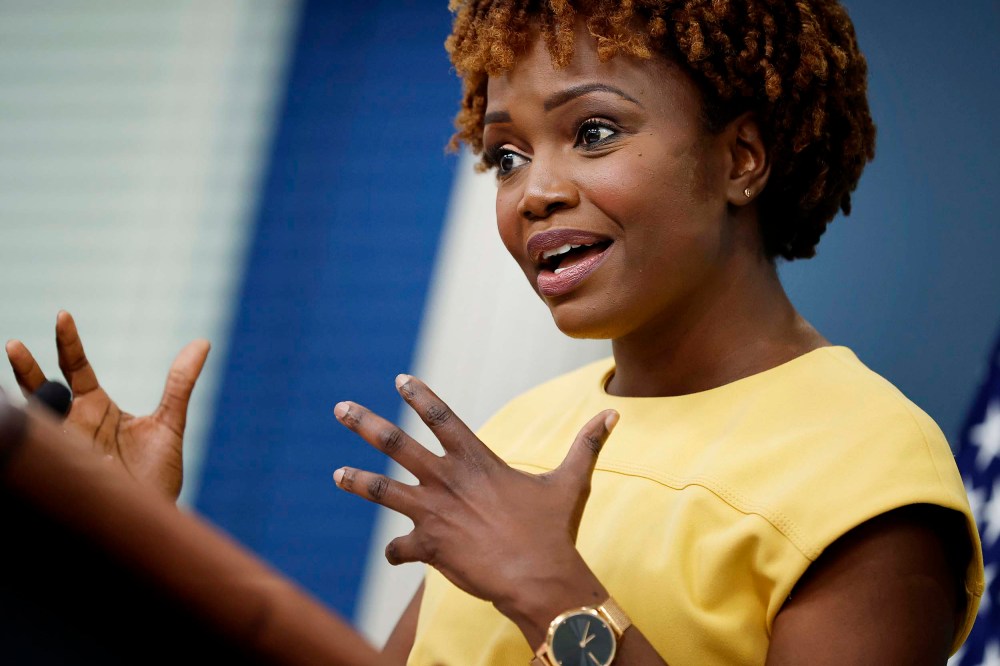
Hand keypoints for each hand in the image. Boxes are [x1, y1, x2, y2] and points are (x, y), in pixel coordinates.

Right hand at [5, 311, 209, 499]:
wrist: (152, 521)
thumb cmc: (157, 477)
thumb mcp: (170, 424)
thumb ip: (180, 383)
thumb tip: (202, 343)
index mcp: (97, 408)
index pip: (75, 368)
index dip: (68, 343)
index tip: (62, 315)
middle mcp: (74, 424)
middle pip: (41, 388)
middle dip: (26, 368)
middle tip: (14, 345)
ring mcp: (63, 448)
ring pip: (31, 417)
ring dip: (18, 398)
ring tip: (10, 371)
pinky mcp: (60, 472)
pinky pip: (35, 451)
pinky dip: (25, 438)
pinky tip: (17, 423)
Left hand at [331, 374, 618, 643]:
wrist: (539, 578)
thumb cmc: (552, 529)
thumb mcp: (570, 481)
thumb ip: (585, 444)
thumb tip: (614, 414)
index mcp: (476, 459)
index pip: (441, 416)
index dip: (419, 395)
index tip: (400, 379)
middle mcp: (447, 479)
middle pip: (395, 443)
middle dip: (364, 424)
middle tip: (339, 409)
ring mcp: (433, 511)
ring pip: (382, 489)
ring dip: (357, 480)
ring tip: (336, 474)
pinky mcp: (428, 545)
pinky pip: (400, 547)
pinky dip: (396, 551)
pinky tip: (396, 555)